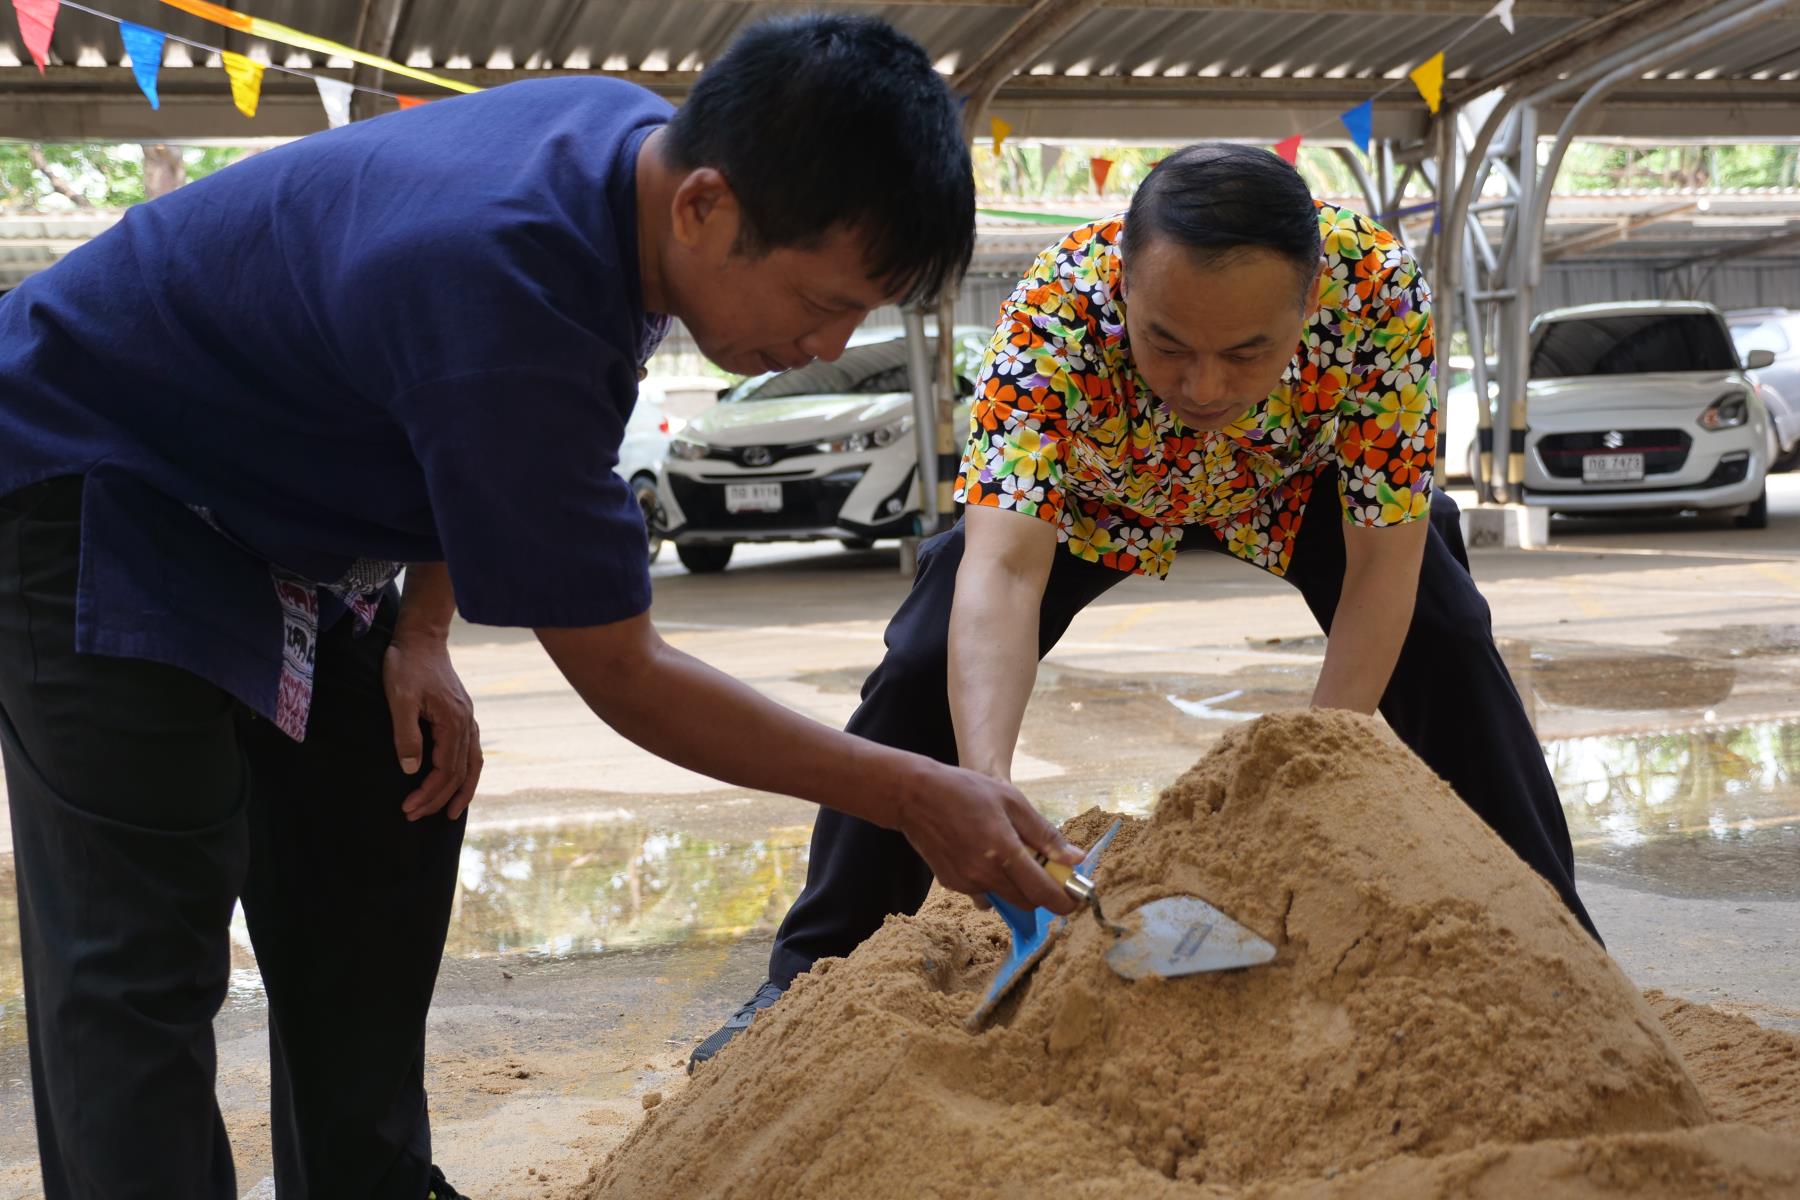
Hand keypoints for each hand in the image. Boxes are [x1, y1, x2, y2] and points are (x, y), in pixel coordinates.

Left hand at [382, 629, 482, 820]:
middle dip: (438, 798)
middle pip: (459, 772)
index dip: (428, 792)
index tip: (408, 807)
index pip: (445, 769)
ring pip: (473, 764)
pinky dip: (467, 771)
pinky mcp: (462, 715)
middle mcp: (466, 723)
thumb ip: (406, 734)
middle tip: (415, 816)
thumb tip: (412, 769)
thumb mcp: (399, 698)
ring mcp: (467, 719)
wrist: (421, 637)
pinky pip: (472, 751)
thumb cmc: (406, 664)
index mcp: (453, 721)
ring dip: (462, 790)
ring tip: (451, 812)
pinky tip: (459, 780)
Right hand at [895, 762, 1081, 913]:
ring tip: (1009, 855)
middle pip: (1027, 901)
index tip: (1075, 898)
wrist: (914, 795)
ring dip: (1016, 885)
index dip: (1064, 901)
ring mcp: (966, 882)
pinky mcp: (952, 883)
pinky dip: (993, 881)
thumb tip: (1076, 858)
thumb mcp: (1011, 801)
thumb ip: (1044, 834)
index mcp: (1004, 851)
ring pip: (1005, 897)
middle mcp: (985, 873)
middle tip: (1046, 869)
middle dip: (1042, 892)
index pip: (1043, 892)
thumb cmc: (965, 790)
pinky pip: (982, 892)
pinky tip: (985, 855)